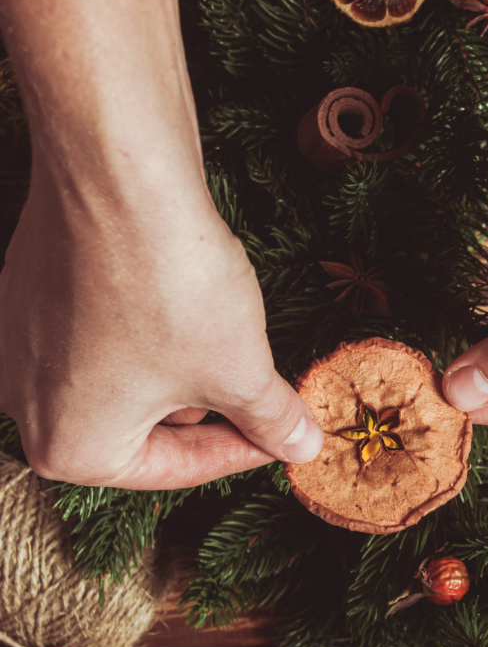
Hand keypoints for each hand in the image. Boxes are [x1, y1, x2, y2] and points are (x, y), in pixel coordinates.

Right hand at [0, 172, 323, 488]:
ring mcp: (18, 344)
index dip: (240, 453)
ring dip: (185, 370)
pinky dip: (150, 331)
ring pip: (126, 379)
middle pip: (144, 428)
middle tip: (267, 399)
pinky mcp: (28, 293)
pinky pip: (102, 334)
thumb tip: (301, 447)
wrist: (121, 176)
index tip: (282, 441)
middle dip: (212, 412)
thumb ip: (271, 421)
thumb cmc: (171, 289)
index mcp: (69, 448)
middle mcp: (24, 403)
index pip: (174, 470)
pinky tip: (189, 305)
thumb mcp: (241, 373)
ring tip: (233, 346)